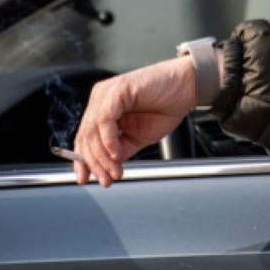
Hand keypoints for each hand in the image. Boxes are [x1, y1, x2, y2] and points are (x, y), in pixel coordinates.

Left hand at [72, 57, 195, 186]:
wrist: (186, 89)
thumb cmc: (165, 107)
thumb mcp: (138, 137)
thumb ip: (121, 151)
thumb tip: (107, 168)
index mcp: (102, 110)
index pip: (84, 137)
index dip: (83, 160)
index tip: (85, 179)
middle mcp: (100, 100)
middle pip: (86, 136)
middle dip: (94, 163)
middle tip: (106, 180)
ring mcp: (106, 94)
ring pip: (92, 130)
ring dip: (102, 156)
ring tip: (115, 171)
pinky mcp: (117, 90)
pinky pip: (105, 119)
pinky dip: (109, 139)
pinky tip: (116, 154)